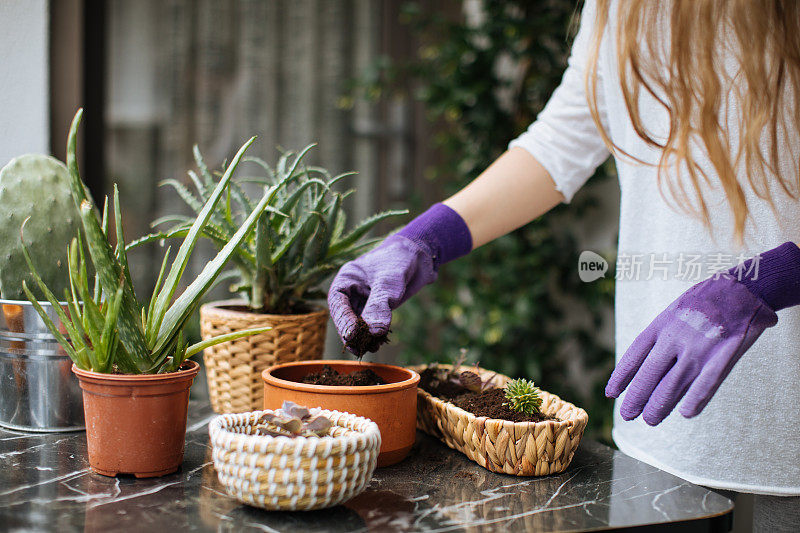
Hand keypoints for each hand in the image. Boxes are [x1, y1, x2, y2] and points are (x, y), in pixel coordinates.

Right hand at [328, 203, 471, 355]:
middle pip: (346, 317)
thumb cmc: (399, 260)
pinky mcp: (378, 310)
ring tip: (373, 347)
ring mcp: (365, 302)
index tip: (352, 335)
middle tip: (360, 348)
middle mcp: (352, 292)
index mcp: (346, 279)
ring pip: (359, 324)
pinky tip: (380, 342)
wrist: (420, 256)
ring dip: (364, 337)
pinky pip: (372, 326)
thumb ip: (380, 305)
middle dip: (353, 333)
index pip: (337, 303)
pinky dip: (375, 335)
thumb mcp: (388, 281)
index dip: (343, 320)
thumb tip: (374, 332)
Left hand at [605, 274, 777, 424]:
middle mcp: (675, 338)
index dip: (621, 377)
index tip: (612, 394)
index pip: (634, 356)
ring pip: (672, 385)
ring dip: (659, 406)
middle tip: (628, 415)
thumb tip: (644, 361)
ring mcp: (699, 349)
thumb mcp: (675, 310)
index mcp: (661, 325)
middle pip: (649, 375)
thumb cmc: (705, 300)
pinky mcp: (723, 357)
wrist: (742, 287)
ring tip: (649, 420)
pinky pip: (706, 384)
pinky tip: (685, 413)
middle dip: (636, 398)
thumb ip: (662, 334)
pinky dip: (694, 400)